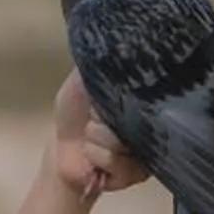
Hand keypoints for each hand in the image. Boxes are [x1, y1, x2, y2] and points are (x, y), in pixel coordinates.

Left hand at [51, 69, 149, 202]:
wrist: (63, 151)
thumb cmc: (74, 112)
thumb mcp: (83, 79)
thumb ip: (102, 63)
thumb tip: (120, 40)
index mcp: (143, 99)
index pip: (144, 89)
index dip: (121, 95)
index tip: (109, 97)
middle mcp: (151, 124)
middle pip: (131, 117)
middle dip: (104, 120)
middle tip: (97, 121)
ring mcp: (147, 150)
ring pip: (120, 141)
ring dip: (97, 140)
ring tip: (93, 140)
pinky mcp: (137, 174)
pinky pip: (114, 160)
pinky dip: (96, 157)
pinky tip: (95, 158)